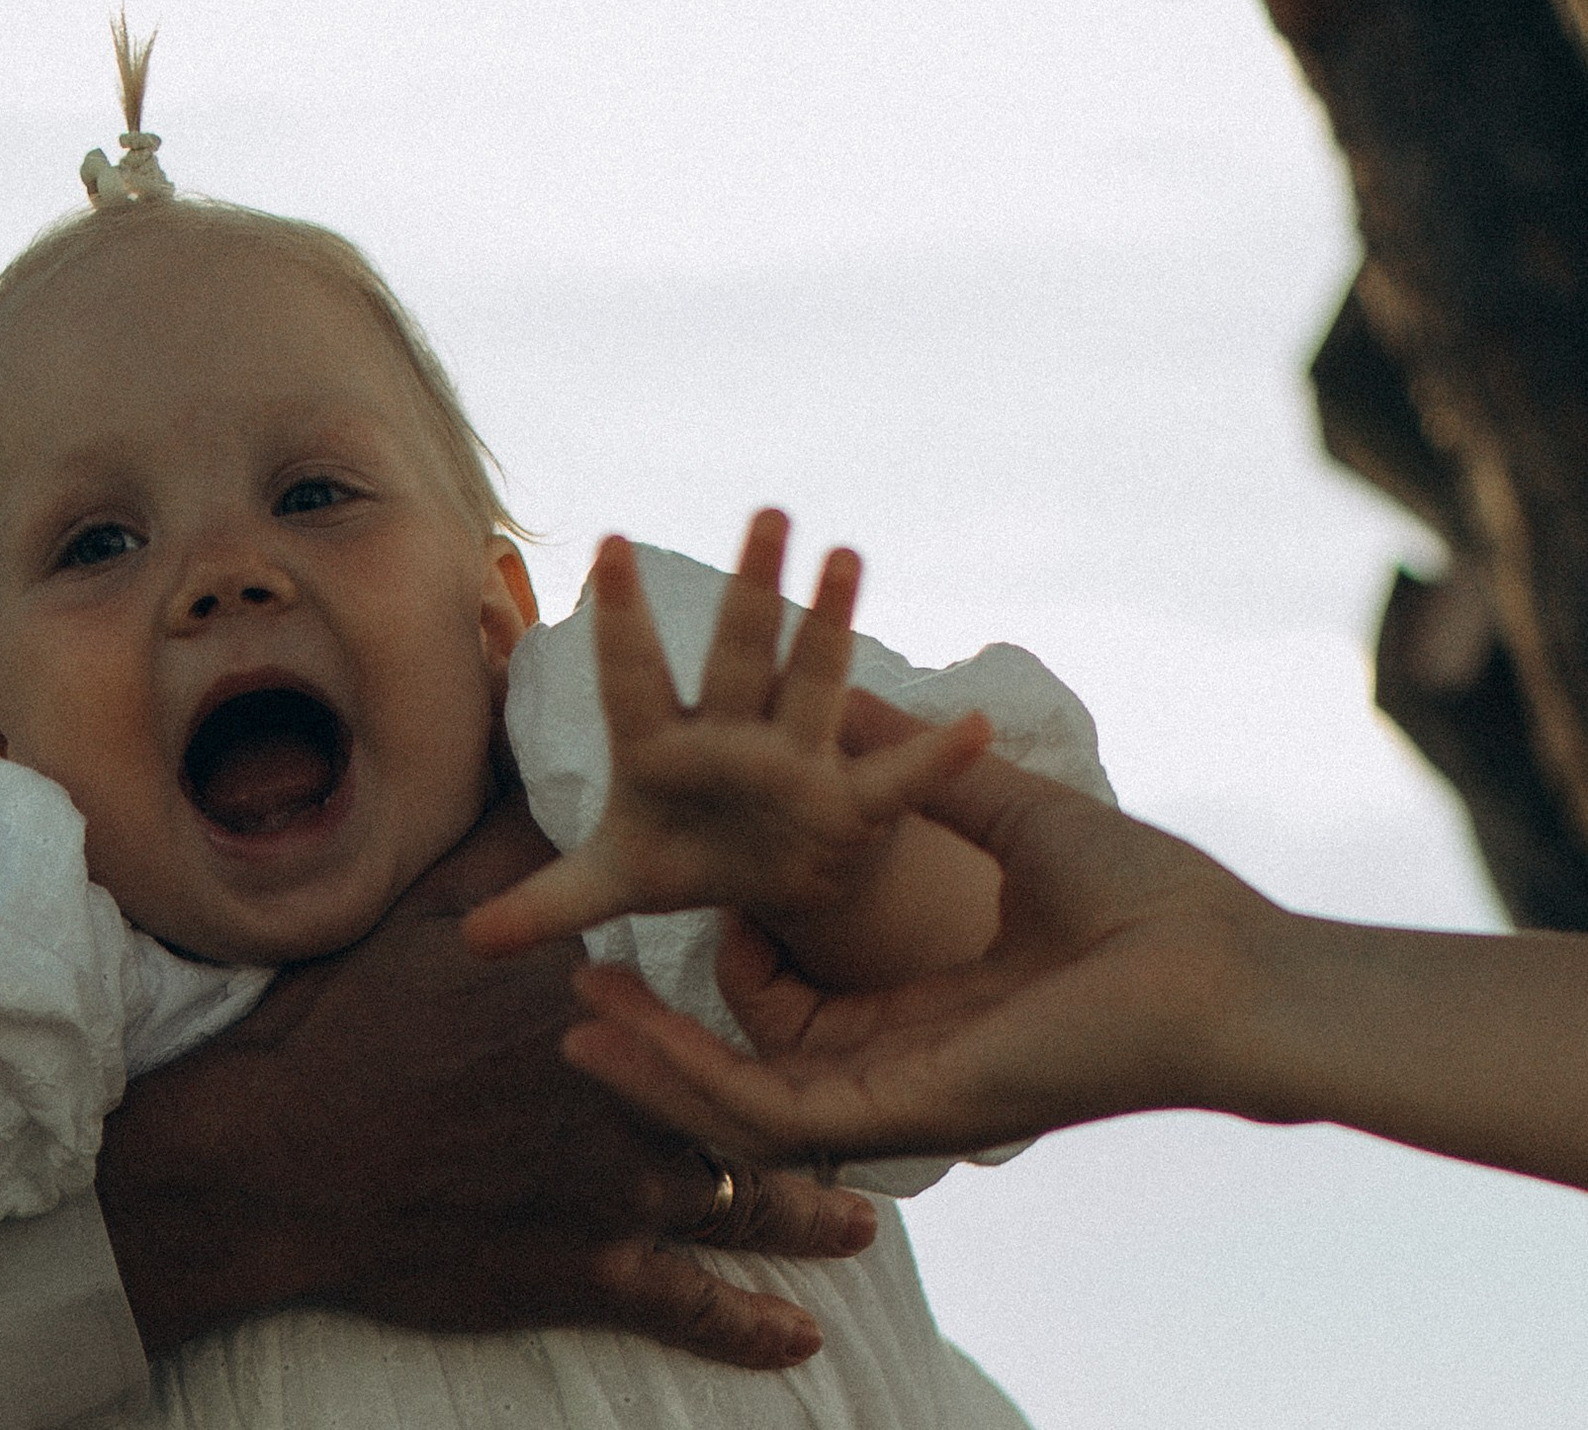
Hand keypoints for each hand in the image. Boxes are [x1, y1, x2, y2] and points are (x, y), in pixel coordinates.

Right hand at [97, 787, 878, 1370]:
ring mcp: (616, 1197)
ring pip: (742, 1210)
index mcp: (604, 1010)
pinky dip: (747, 1327)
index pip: (704, 999)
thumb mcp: (431, 907)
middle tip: (870, 1117)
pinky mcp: (586, 1274)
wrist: (285, 1154)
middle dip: (812, 1114)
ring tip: (856, 1229)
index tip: (801, 984)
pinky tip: (795, 1337)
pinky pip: (689, 1307)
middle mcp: (633, 1103)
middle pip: (747, 1106)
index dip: (755, 996)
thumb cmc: (350, 1023)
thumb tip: (542, 755)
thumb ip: (511, 846)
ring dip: (806, 1223)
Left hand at [465, 513, 990, 955]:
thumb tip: (468, 941)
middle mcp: (731, 734)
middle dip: (753, 589)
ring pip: (815, 683)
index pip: (634, 674)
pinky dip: (936, 757)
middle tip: (768, 512)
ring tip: (849, 555)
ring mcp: (794, 758)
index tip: (608, 545)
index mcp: (660, 746)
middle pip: (740, 655)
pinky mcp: (848, 801)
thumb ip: (546, 902)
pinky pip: (896, 779)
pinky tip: (977, 724)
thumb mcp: (614, 884)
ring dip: (833, 624)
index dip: (623, 617)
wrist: (761, 879)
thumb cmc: (684, 856)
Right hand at [561, 690, 1273, 1167]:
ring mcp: (903, 1102)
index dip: (742, 971)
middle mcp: (908, 1072)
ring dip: (651, 1062)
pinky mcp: (905, 1111)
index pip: (802, 1022)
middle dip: (661, 1035)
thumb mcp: (1008, 814)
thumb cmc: (1154, 902)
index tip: (709, 907)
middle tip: (577, 981)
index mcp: (933, 1020)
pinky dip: (685, 1075)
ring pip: (738, 1109)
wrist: (1231, 966)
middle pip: (750, 1074)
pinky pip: (766, 1113)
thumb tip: (854, 690)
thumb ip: (920, 774)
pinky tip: (620, 1030)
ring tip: (573, 1011)